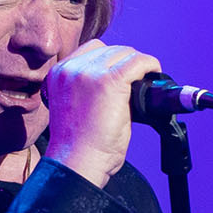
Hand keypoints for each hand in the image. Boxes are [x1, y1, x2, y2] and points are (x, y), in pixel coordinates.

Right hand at [43, 40, 160, 186]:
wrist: (77, 162)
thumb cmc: (79, 146)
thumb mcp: (74, 107)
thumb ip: (88, 88)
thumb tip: (120, 81)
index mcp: (58, 74)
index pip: (91, 50)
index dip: (111, 60)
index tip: (122, 73)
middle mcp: (70, 69)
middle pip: (109, 50)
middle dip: (125, 62)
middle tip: (137, 80)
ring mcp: (89, 73)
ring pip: (124, 54)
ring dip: (138, 65)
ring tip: (145, 80)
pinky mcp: (109, 81)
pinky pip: (137, 62)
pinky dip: (150, 65)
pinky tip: (154, 74)